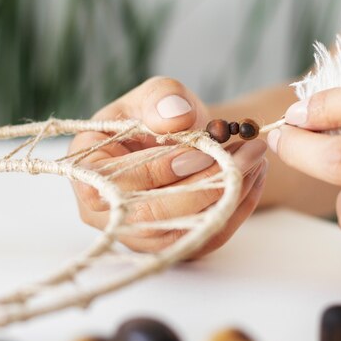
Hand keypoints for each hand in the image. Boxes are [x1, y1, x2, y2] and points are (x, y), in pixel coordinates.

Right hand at [69, 77, 267, 257]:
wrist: (175, 142)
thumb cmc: (154, 117)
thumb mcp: (153, 95)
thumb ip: (161, 98)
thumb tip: (175, 119)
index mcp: (85, 172)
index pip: (117, 183)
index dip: (161, 169)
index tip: (205, 149)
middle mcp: (104, 213)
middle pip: (152, 215)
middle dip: (205, 183)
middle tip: (248, 152)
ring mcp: (137, 236)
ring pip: (182, 231)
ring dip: (227, 195)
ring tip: (255, 158)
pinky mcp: (170, 246)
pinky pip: (206, 238)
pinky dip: (236, 209)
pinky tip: (254, 178)